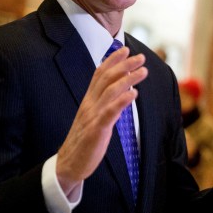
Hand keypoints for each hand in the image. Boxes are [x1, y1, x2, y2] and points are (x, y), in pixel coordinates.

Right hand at [56, 47, 147, 193]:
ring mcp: (92, 116)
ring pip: (110, 91)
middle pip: (106, 78)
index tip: (126, 49)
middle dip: (124, 65)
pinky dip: (122, 101)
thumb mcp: (94, 117)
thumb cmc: (84, 140)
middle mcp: (90, 104)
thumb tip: (123, 89)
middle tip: (140, 57)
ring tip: (143, 71)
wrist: (69, 163)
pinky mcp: (96, 130)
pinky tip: (134, 94)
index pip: (99, 74)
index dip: (112, 60)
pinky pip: (110, 112)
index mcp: (89, 100)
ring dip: (128, 79)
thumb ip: (105, 102)